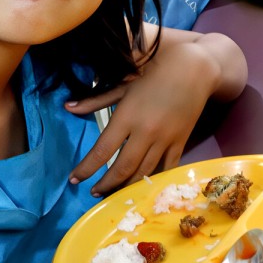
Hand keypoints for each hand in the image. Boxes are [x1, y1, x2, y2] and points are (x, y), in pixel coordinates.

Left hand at [68, 33, 228, 194]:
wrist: (195, 69)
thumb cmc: (156, 71)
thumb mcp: (124, 84)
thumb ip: (96, 100)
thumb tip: (67, 107)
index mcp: (128, 116)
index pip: (102, 150)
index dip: (86, 168)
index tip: (74, 179)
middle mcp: (145, 132)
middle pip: (122, 168)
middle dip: (106, 184)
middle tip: (94, 193)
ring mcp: (165, 139)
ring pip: (144, 172)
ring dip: (127, 186)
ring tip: (115, 193)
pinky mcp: (180, 142)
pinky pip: (166, 168)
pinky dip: (154, 180)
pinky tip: (144, 187)